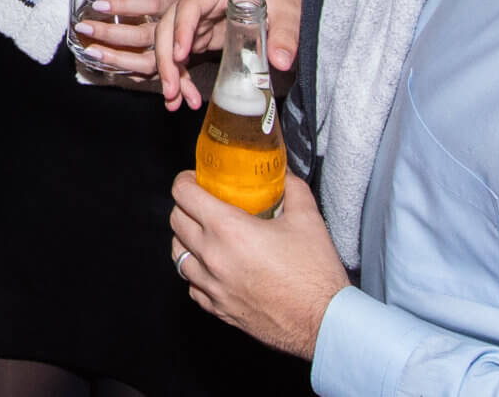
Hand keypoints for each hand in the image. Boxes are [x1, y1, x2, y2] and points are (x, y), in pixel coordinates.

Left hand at [72, 0, 194, 74]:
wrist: (224, 13)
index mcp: (174, 1)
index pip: (148, 4)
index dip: (124, 5)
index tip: (98, 5)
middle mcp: (174, 25)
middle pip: (143, 35)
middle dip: (111, 34)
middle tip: (84, 29)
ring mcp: (176, 47)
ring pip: (149, 60)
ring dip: (119, 60)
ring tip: (92, 52)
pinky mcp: (177, 63)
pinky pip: (156, 72)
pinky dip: (134, 73)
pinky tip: (109, 67)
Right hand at [154, 0, 300, 109]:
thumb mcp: (288, 8)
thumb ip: (284, 34)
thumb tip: (280, 62)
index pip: (190, 5)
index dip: (182, 28)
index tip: (180, 54)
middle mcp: (200, 4)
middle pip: (169, 25)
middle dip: (166, 58)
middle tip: (172, 89)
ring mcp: (198, 20)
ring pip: (171, 43)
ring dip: (169, 71)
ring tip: (174, 100)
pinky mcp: (202, 35)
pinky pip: (184, 55)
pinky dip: (181, 75)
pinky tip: (185, 96)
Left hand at [170, 173, 345, 358]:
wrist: (322, 322)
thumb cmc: (315, 275)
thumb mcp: (308, 219)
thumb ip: (292, 189)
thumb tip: (283, 176)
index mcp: (228, 229)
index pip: (184, 194)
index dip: (186, 181)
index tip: (195, 179)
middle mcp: (213, 257)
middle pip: (175, 221)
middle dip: (184, 206)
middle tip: (202, 203)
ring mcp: (212, 286)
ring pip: (178, 254)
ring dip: (186, 239)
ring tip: (202, 233)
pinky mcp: (217, 308)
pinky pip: (192, 285)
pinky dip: (196, 272)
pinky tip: (212, 267)